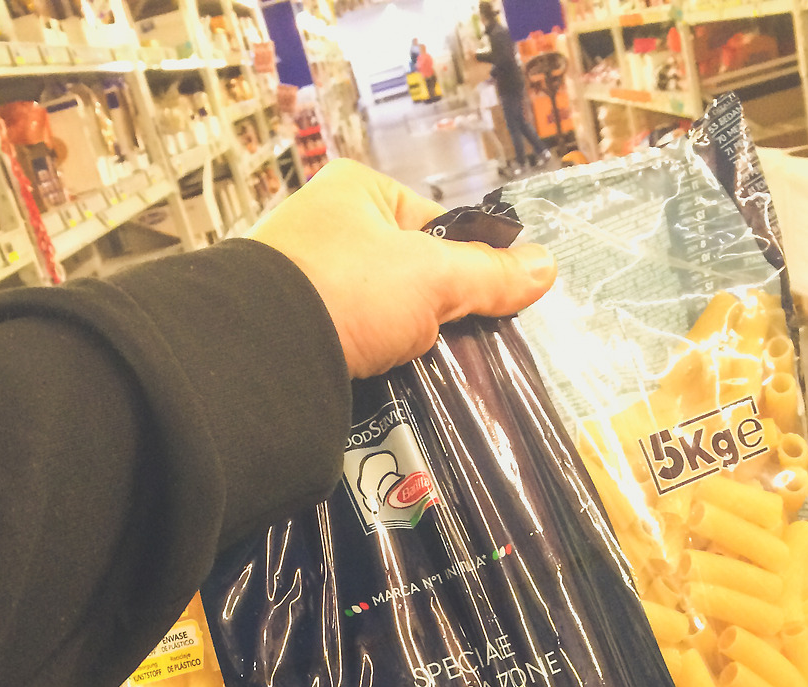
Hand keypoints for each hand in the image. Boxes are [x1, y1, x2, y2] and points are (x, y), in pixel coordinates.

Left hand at [246, 160, 555, 378]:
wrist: (261, 352)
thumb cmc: (344, 289)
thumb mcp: (434, 278)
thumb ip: (490, 275)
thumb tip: (545, 268)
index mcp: (357, 189)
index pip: (435, 223)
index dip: (464, 265)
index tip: (480, 303)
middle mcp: (326, 224)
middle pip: (409, 272)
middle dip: (432, 309)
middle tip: (449, 340)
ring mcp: (303, 277)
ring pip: (380, 312)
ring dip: (401, 339)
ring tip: (415, 364)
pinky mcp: (291, 326)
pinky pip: (349, 341)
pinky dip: (368, 360)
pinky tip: (381, 376)